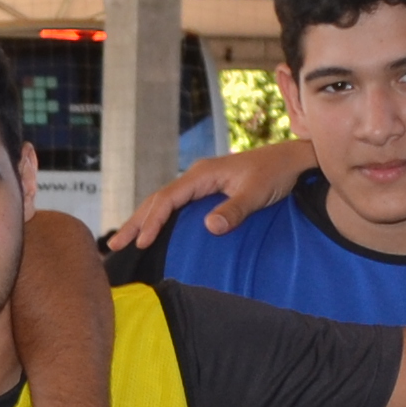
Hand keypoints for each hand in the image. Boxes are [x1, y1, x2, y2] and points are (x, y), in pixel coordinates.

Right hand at [104, 139, 306, 251]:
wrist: (290, 161)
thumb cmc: (274, 175)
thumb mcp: (255, 193)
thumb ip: (233, 210)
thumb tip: (209, 227)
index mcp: (202, 175)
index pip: (167, 199)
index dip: (152, 221)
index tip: (141, 242)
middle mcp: (196, 176)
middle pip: (157, 200)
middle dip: (135, 222)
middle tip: (114, 245)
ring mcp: (200, 183)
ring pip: (164, 202)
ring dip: (144, 220)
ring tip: (125, 240)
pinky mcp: (207, 190)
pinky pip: (175, 205)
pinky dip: (160, 218)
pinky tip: (154, 231)